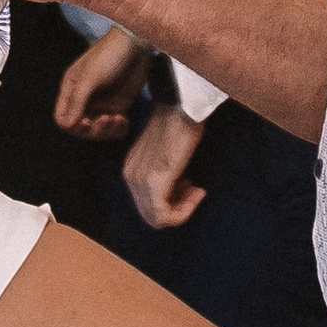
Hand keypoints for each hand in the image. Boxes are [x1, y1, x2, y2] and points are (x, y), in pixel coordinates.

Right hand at [55, 22, 149, 138]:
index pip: (63, 118)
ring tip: (118, 118)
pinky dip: (118, 129)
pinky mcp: (118, 106)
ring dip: (107, 130)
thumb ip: (78, 100)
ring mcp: (102, 104)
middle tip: (106, 119)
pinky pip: (114, 127)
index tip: (87, 121)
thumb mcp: (91, 76)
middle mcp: (84, 100)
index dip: (72, 126)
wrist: (136, 45)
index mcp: (71, 90)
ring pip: (98, 131)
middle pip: (80, 129)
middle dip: (93, 130)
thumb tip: (66, 125)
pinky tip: (124, 120)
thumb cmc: (109, 55)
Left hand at [124, 99, 208, 229]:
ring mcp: (139, 181)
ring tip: (196, 190)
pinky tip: (197, 192)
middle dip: (177, 208)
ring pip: (157, 219)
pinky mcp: (153, 183)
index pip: (147, 205)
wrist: (181, 108)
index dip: (172, 202)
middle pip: (151, 215)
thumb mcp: (166, 154)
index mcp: (131, 170)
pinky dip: (183, 211)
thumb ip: (164, 174)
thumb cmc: (180, 124)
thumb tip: (176, 188)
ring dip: (182, 210)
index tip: (189, 186)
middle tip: (194, 190)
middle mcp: (130, 177)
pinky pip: (164, 216)